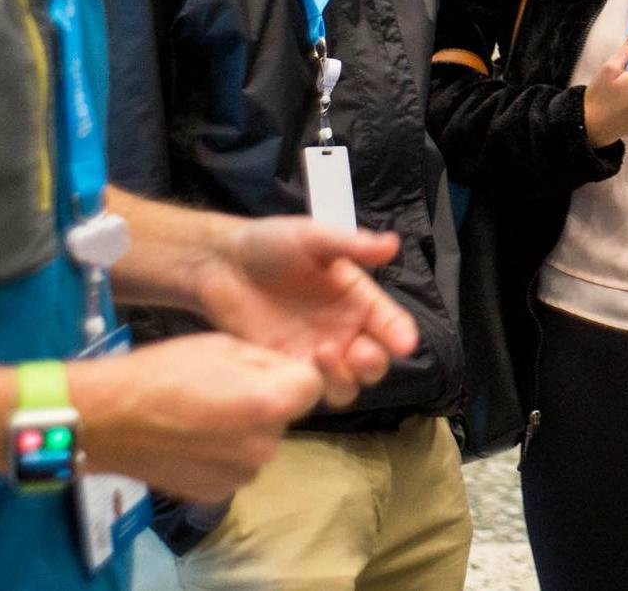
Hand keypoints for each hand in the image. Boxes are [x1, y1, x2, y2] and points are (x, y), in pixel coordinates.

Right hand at [69, 332, 322, 501]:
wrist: (110, 418)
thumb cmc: (164, 371)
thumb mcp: (221, 345)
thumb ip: (264, 361)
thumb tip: (289, 372)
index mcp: (268, 405)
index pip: (312, 386)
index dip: (291, 372)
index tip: (263, 367)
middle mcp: (265, 447)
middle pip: (284, 415)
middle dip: (264, 399)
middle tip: (222, 386)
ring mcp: (242, 476)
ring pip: (260, 441)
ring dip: (244, 428)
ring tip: (203, 412)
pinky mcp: (220, 494)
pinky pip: (236, 464)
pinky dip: (223, 452)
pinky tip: (192, 437)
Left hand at [195, 218, 418, 407]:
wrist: (222, 263)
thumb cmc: (270, 243)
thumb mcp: (313, 237)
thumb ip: (351, 244)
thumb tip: (392, 244)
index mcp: (357, 299)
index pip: (390, 323)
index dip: (401, 334)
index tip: (405, 343)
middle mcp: (343, 331)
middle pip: (373, 363)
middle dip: (374, 364)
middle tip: (361, 354)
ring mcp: (316, 354)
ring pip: (345, 385)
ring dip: (342, 378)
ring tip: (323, 354)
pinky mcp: (287, 370)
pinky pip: (307, 390)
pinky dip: (309, 386)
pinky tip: (298, 365)